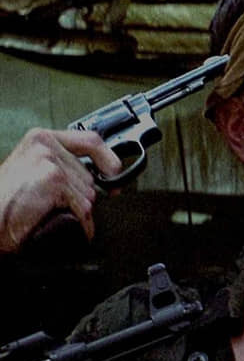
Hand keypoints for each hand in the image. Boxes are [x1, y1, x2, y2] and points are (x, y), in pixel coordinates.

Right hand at [0, 128, 120, 253]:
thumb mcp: (34, 171)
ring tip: (48, 211)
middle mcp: (45, 145)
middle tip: (56, 204)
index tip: (115, 175)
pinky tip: (56, 220)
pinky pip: (82, 207)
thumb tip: (100, 177)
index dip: (109, 160)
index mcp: (41, 138)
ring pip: (88, 194)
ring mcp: (49, 161)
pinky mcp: (53, 180)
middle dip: (81, 196)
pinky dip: (78, 222)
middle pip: (90, 175)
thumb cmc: (7, 201)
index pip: (91, 140)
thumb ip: (63, 165)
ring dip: (76, 210)